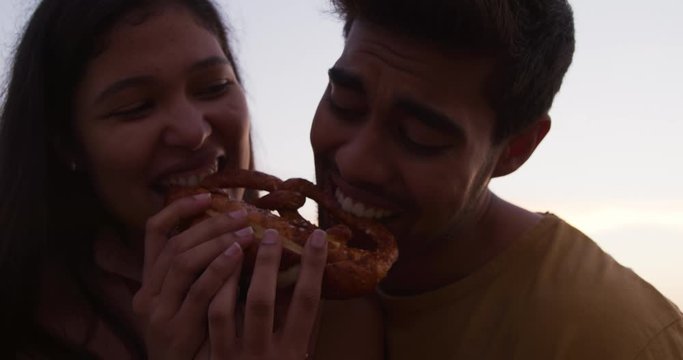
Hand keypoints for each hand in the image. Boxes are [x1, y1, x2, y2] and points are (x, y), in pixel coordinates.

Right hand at [133, 193, 253, 358]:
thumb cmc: (197, 338)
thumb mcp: (192, 301)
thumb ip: (202, 272)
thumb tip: (235, 234)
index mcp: (150, 281)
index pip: (154, 232)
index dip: (178, 209)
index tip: (207, 195)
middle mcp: (148, 293)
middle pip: (175, 244)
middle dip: (210, 224)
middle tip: (242, 213)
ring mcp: (158, 312)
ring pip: (183, 262)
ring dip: (216, 241)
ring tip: (246, 231)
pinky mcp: (175, 330)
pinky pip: (198, 291)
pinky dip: (218, 269)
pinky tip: (238, 255)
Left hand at [208, 228, 327, 359]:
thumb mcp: (297, 356)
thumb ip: (302, 325)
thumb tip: (309, 278)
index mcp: (294, 352)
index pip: (308, 301)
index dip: (314, 267)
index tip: (318, 235)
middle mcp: (266, 355)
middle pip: (264, 300)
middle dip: (266, 263)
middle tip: (269, 231)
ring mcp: (236, 358)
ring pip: (227, 307)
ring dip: (231, 273)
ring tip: (236, 245)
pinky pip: (208, 319)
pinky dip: (212, 291)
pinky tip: (215, 270)